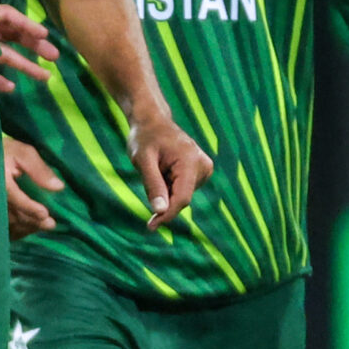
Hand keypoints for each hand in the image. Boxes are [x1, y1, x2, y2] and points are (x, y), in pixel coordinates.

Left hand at [0, 1, 59, 92]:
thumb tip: (18, 38)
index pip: (9, 15)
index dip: (27, 24)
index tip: (44, 35)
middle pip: (11, 36)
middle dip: (33, 45)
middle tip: (54, 56)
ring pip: (3, 56)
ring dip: (23, 66)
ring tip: (45, 77)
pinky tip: (10, 87)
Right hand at [3, 134, 62, 238]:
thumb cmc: (3, 152)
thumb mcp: (21, 152)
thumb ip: (39, 168)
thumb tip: (58, 187)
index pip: (12, 197)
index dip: (28, 207)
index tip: (44, 214)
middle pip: (10, 214)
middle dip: (30, 220)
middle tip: (49, 224)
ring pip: (6, 223)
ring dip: (25, 226)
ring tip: (42, 225)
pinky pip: (0, 226)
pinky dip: (15, 230)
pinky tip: (27, 228)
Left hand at [127, 107, 211, 229]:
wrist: (153, 122)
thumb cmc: (145, 138)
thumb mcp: (143, 161)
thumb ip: (153, 185)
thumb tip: (160, 211)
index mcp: (191, 162)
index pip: (182, 198)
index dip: (166, 215)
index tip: (151, 226)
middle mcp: (203, 166)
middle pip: (181, 198)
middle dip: (163, 198)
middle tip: (148, 175)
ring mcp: (205, 169)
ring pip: (181, 195)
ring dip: (165, 190)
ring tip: (157, 167)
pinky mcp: (202, 171)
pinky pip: (182, 189)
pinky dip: (169, 186)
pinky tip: (163, 169)